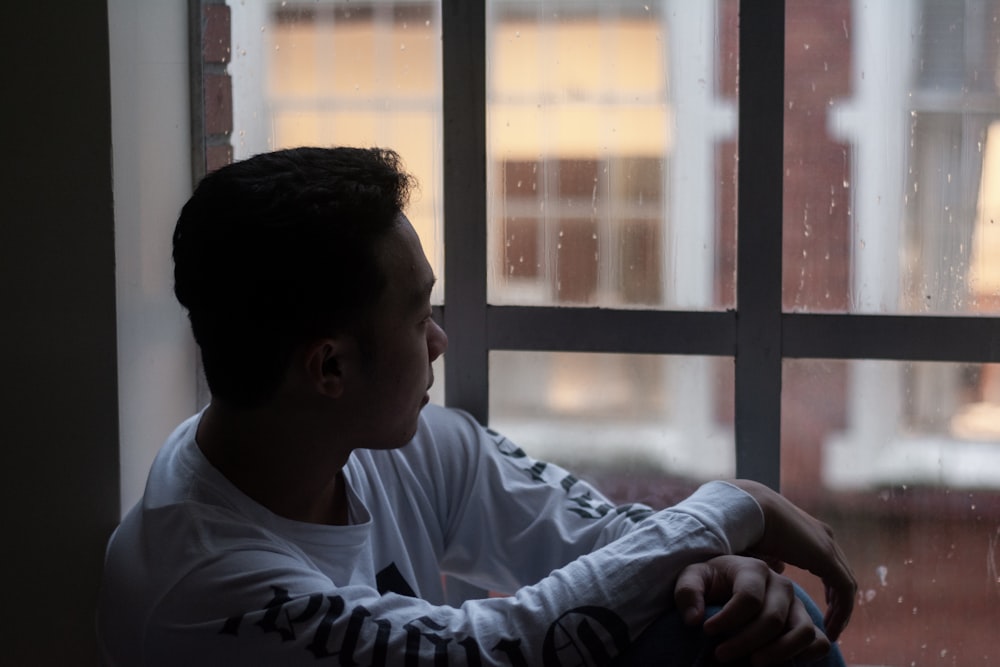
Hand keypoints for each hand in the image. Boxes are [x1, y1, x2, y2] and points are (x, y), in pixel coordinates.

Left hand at [675, 555, 829, 665]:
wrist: (728, 585)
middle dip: (746, 642)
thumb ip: (688, 593)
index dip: (728, 620)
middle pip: (773, 619)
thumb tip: (695, 620)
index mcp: (754, 569)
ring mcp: (797, 605)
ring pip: (803, 631)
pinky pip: (819, 642)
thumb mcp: (692, 579)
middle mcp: (781, 585)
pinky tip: (780, 663)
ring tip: (753, 663)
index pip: (749, 598)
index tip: (707, 631)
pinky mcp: (806, 622)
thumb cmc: (711, 582)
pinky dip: (807, 655)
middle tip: (720, 655)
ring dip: (779, 653)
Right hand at [728, 479, 856, 640]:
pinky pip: (844, 591)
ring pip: (846, 585)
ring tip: (831, 632)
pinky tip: (830, 628)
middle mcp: (824, 538)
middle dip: (838, 602)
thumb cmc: (747, 526)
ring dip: (841, 611)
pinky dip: (841, 612)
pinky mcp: (826, 558)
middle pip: (841, 576)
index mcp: (810, 534)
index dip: (829, 591)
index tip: (823, 610)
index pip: (830, 566)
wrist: (750, 510)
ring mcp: (828, 546)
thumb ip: (774, 559)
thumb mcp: (762, 548)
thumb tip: (779, 569)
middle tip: (831, 625)